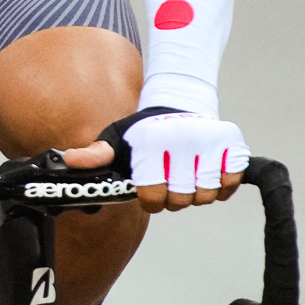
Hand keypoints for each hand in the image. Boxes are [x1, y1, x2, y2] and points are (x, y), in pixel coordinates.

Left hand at [62, 110, 248, 212]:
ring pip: (206, 196)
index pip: (154, 196)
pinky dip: (219, 186)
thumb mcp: (116, 138)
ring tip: (185, 175)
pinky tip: (205, 172)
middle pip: (181, 199)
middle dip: (172, 198)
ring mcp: (211, 141)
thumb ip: (96, 154)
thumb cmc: (145, 129)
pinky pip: (229, 186)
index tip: (149, 191)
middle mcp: (183, 139)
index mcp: (152, 140)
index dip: (151, 200)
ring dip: (195, 193)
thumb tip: (71, 160)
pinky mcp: (233, 145)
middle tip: (168, 182)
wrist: (179, 104)